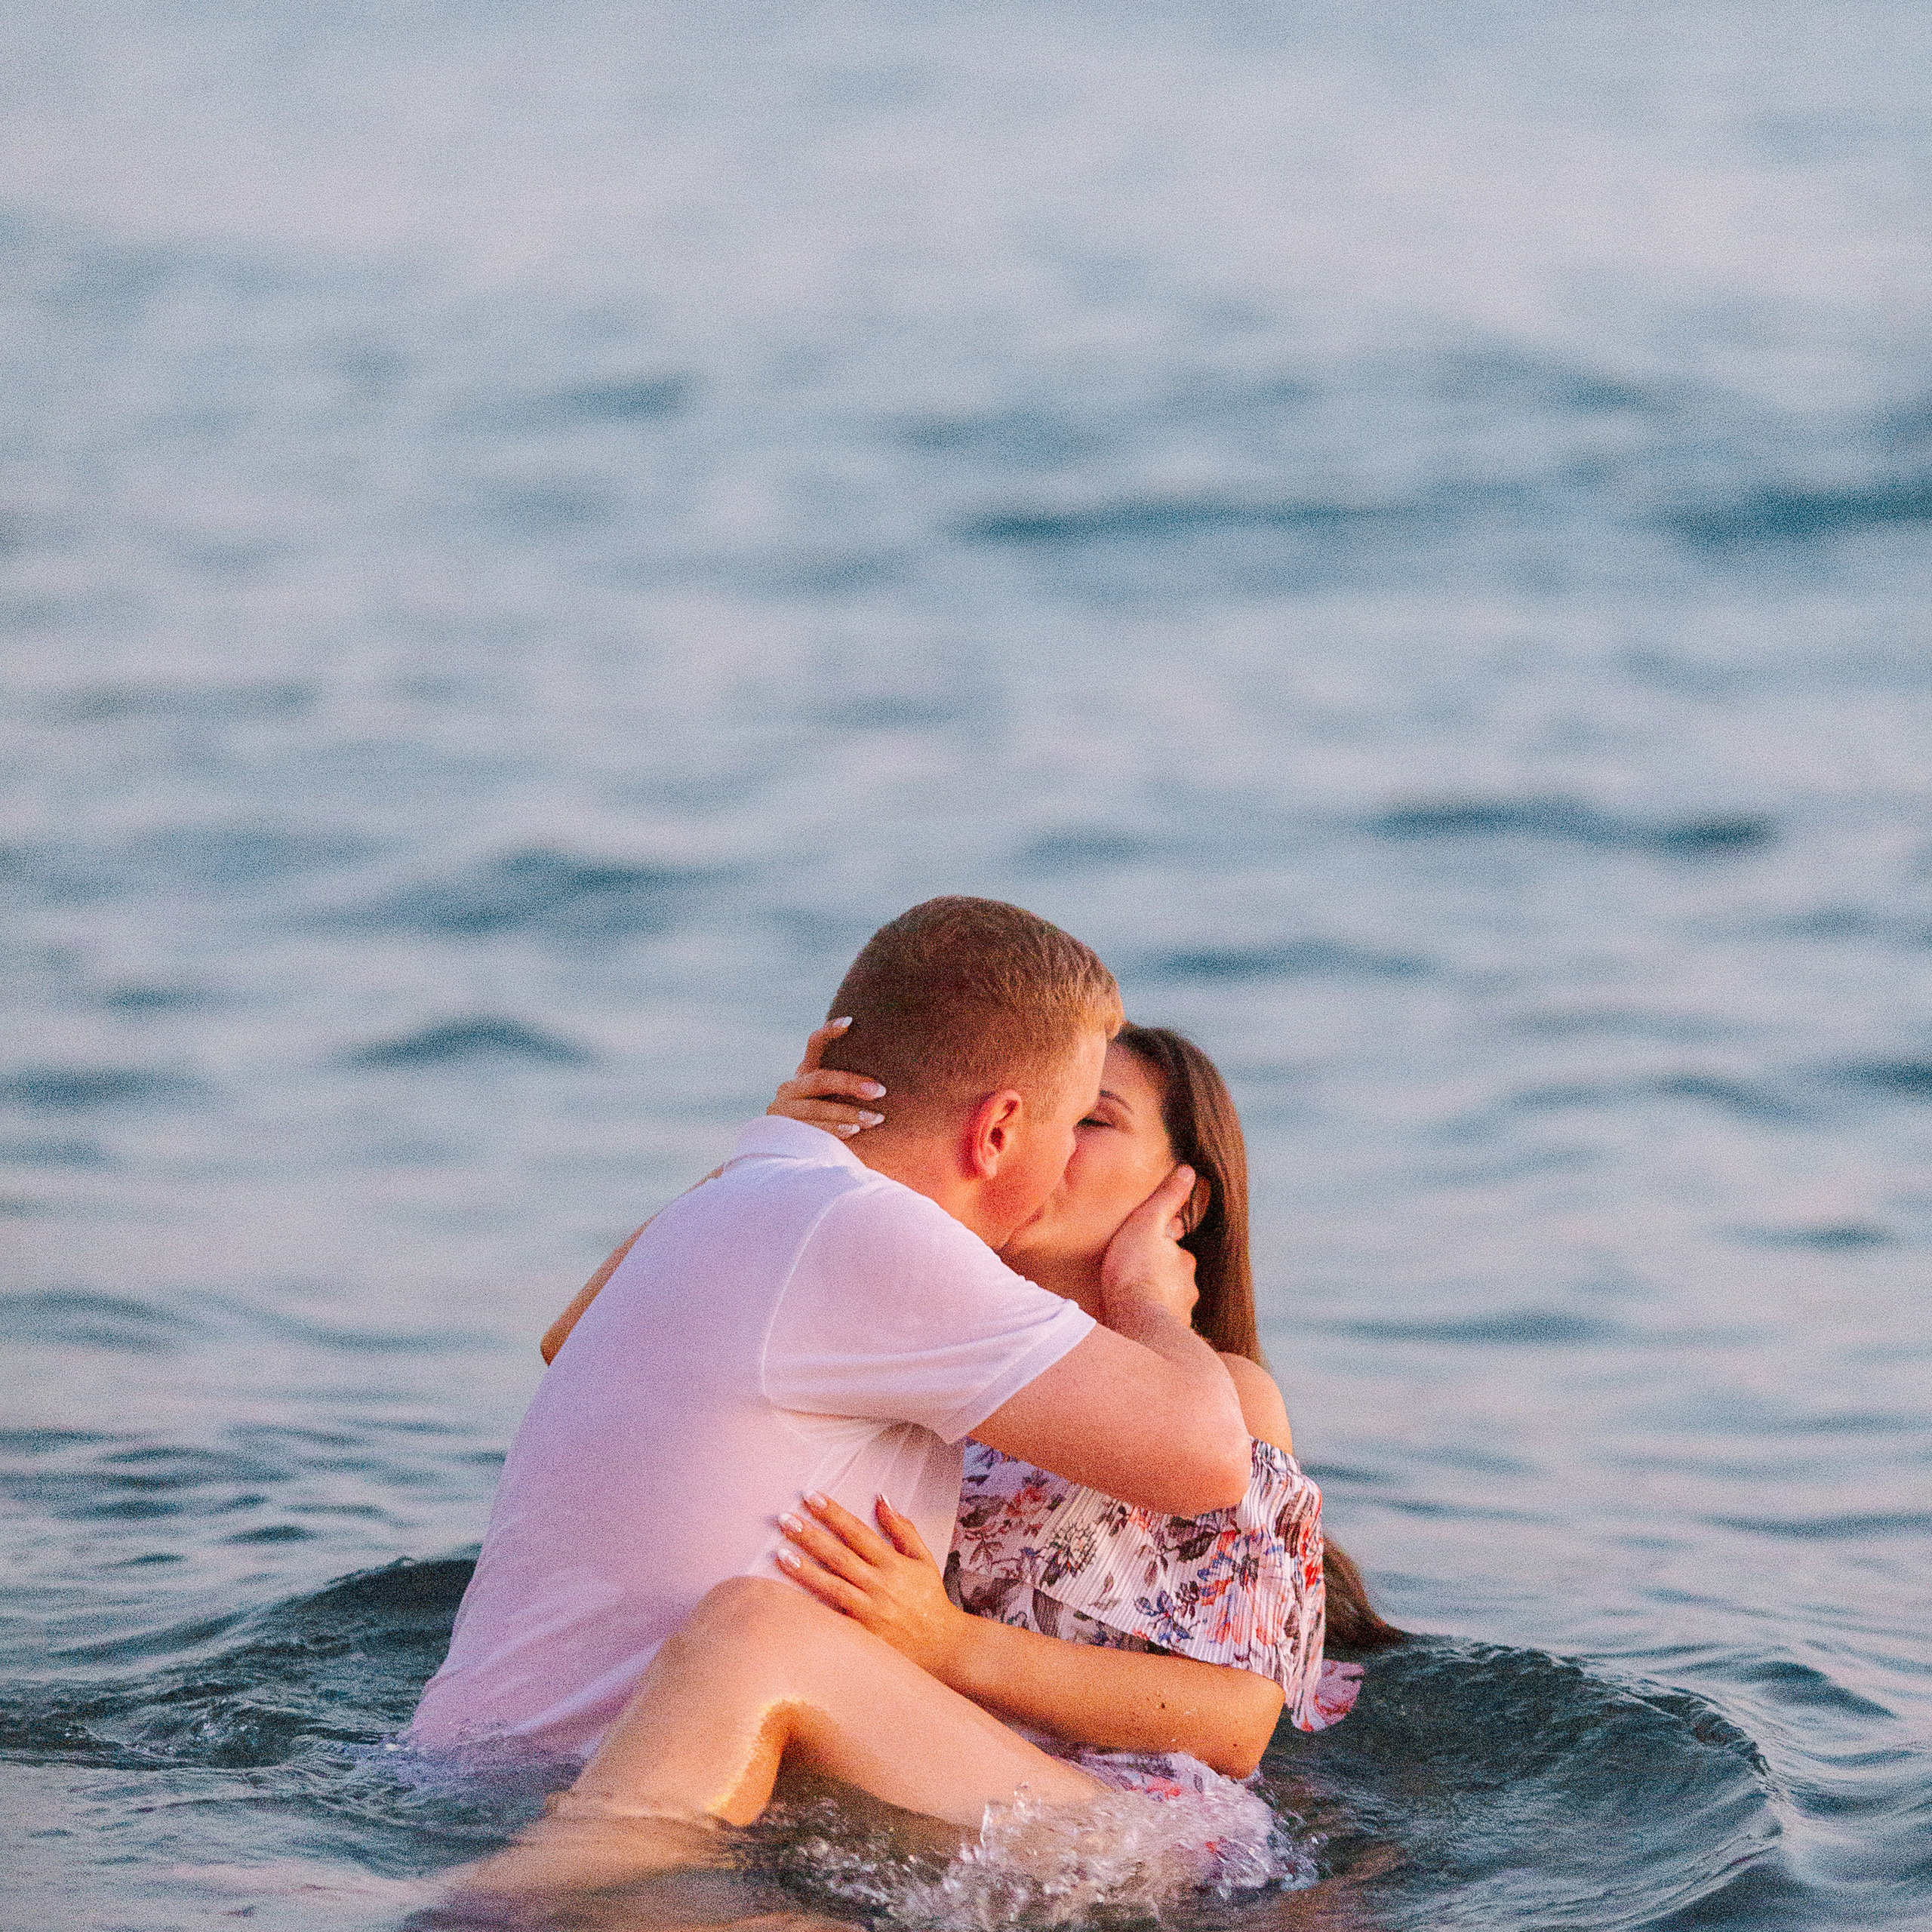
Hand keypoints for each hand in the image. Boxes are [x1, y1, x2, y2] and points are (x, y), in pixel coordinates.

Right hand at [767, 1017, 886, 1138]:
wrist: (787, 1149)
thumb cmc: (823, 1117)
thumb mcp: (829, 1096)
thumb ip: (845, 1081)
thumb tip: (889, 1067)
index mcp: (804, 1072)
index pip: (815, 1044)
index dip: (829, 1031)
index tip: (850, 1022)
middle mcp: (790, 1088)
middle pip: (821, 1079)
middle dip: (851, 1084)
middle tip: (880, 1090)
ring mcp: (784, 1111)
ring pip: (818, 1108)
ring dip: (849, 1113)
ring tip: (876, 1118)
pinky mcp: (785, 1132)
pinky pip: (813, 1130)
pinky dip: (835, 1130)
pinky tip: (854, 1131)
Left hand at [774, 1492, 971, 1681]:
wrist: (944, 1645)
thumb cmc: (931, 1598)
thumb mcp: (923, 1558)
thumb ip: (902, 1528)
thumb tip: (881, 1499)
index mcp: (893, 1562)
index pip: (857, 1531)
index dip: (834, 1513)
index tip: (812, 1496)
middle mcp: (879, 1584)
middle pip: (840, 1555)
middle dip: (811, 1536)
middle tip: (785, 1519)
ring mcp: (870, 1611)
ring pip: (833, 1586)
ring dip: (805, 1570)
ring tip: (780, 1553)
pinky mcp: (863, 1635)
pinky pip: (834, 1620)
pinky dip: (813, 1610)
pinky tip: (790, 1600)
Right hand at [1099, 1163, 1200, 1327]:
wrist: (1136, 1325)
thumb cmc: (1136, 1272)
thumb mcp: (1147, 1225)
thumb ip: (1167, 1199)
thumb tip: (1190, 1171)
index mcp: (1184, 1261)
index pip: (1174, 1246)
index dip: (1160, 1241)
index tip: (1142, 1241)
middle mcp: (1188, 1289)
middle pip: (1173, 1274)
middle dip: (1159, 1271)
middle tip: (1134, 1269)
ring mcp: (1179, 1315)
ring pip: (1168, 1301)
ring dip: (1155, 1298)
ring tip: (1132, 1298)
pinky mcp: (1166, 1339)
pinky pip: (1159, 1325)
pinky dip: (1151, 1320)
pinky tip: (1135, 1323)